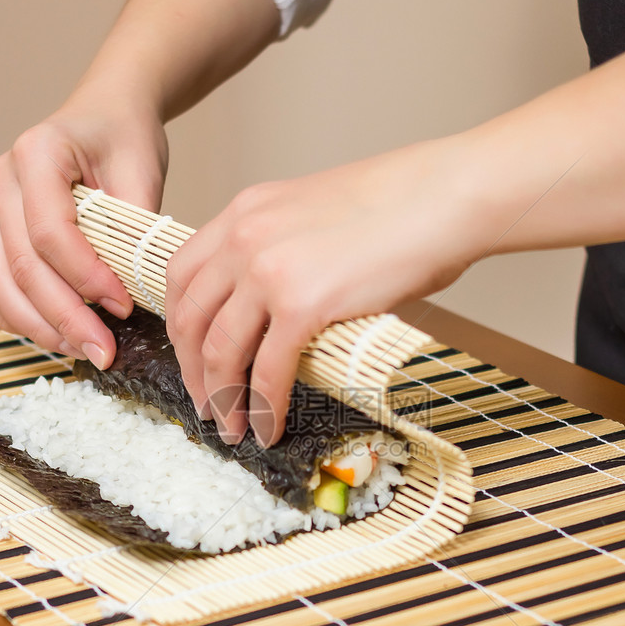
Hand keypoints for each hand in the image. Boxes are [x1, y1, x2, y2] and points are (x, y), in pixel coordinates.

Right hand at [0, 95, 168, 366]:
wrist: (106, 117)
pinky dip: (18, 319)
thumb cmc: (124, 138)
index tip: (124, 306)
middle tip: (105, 352)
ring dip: (39, 327)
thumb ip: (135, 225)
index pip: (51, 231)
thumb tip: (136, 289)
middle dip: (66, 318)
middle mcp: (3, 181)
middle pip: (21, 266)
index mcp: (37, 153)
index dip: (86, 278)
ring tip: (84, 350)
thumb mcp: (143, 169)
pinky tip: (57, 337)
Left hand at [166, 139, 469, 447]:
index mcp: (245, 212)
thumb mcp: (314, 214)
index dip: (179, 327)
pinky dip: (264, 408)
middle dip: (193, 373)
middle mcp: (245, 238)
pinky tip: (269, 427)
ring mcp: (270, 270)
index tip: (190, 358)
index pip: (181, 275)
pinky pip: (269, 370)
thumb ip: (282, 250)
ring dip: (222, 399)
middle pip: (190, 319)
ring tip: (234, 428)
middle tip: (207, 406)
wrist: (445, 197)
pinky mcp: (304, 304)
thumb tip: (278, 309)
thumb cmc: (401, 206)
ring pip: (220, 350)